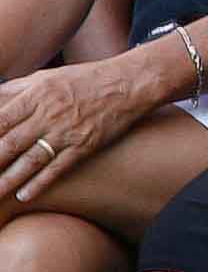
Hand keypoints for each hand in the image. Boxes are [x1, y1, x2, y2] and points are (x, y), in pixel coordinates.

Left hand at [0, 57, 173, 202]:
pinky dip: (40, 183)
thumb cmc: (85, 78)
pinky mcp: (85, 145)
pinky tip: (25, 195)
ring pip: (30, 160)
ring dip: (8, 179)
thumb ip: (16, 88)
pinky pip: (58, 167)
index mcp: (36, 95)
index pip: (0, 120)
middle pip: (9, 144)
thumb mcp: (47, 76)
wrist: (130, 83)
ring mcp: (67, 131)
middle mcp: (49, 114)